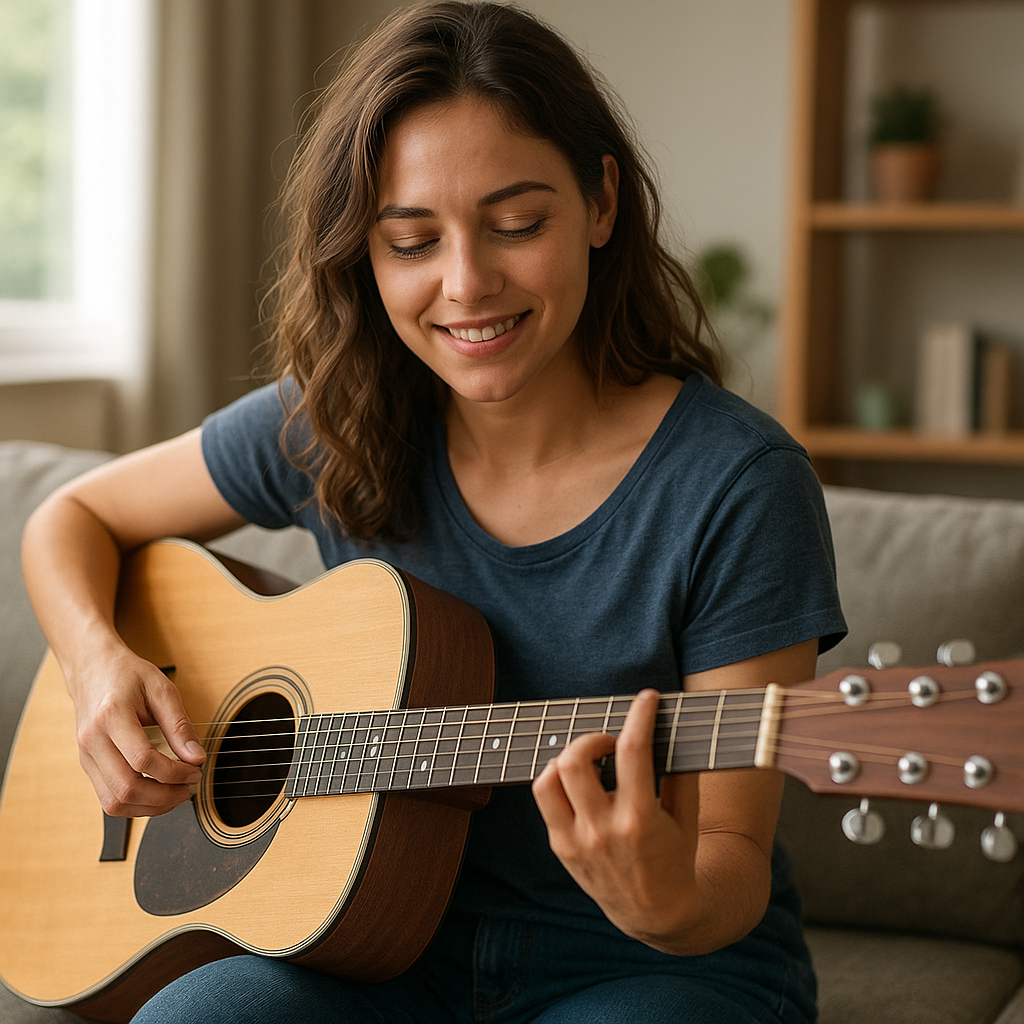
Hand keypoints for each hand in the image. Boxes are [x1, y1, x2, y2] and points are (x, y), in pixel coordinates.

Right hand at [66, 637, 205, 816]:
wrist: (92, 668)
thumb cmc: (127, 675)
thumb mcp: (161, 689)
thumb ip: (179, 725)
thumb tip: (196, 757)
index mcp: (111, 717)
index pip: (142, 760)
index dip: (174, 772)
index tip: (196, 770)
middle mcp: (92, 741)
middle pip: (125, 788)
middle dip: (164, 796)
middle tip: (188, 788)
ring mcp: (86, 756)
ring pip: (113, 801)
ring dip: (149, 807)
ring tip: (175, 795)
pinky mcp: (87, 765)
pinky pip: (107, 798)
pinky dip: (134, 805)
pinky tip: (156, 795)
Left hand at [532, 689, 701, 948]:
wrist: (656, 913)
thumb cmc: (677, 858)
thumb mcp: (688, 817)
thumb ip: (682, 773)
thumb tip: (672, 727)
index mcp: (640, 820)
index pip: (632, 752)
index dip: (639, 716)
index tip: (647, 699)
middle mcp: (602, 830)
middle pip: (575, 761)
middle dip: (593, 738)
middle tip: (610, 743)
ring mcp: (576, 840)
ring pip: (548, 779)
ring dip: (567, 758)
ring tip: (590, 762)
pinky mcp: (560, 847)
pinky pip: (546, 798)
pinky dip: (559, 781)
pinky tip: (580, 783)